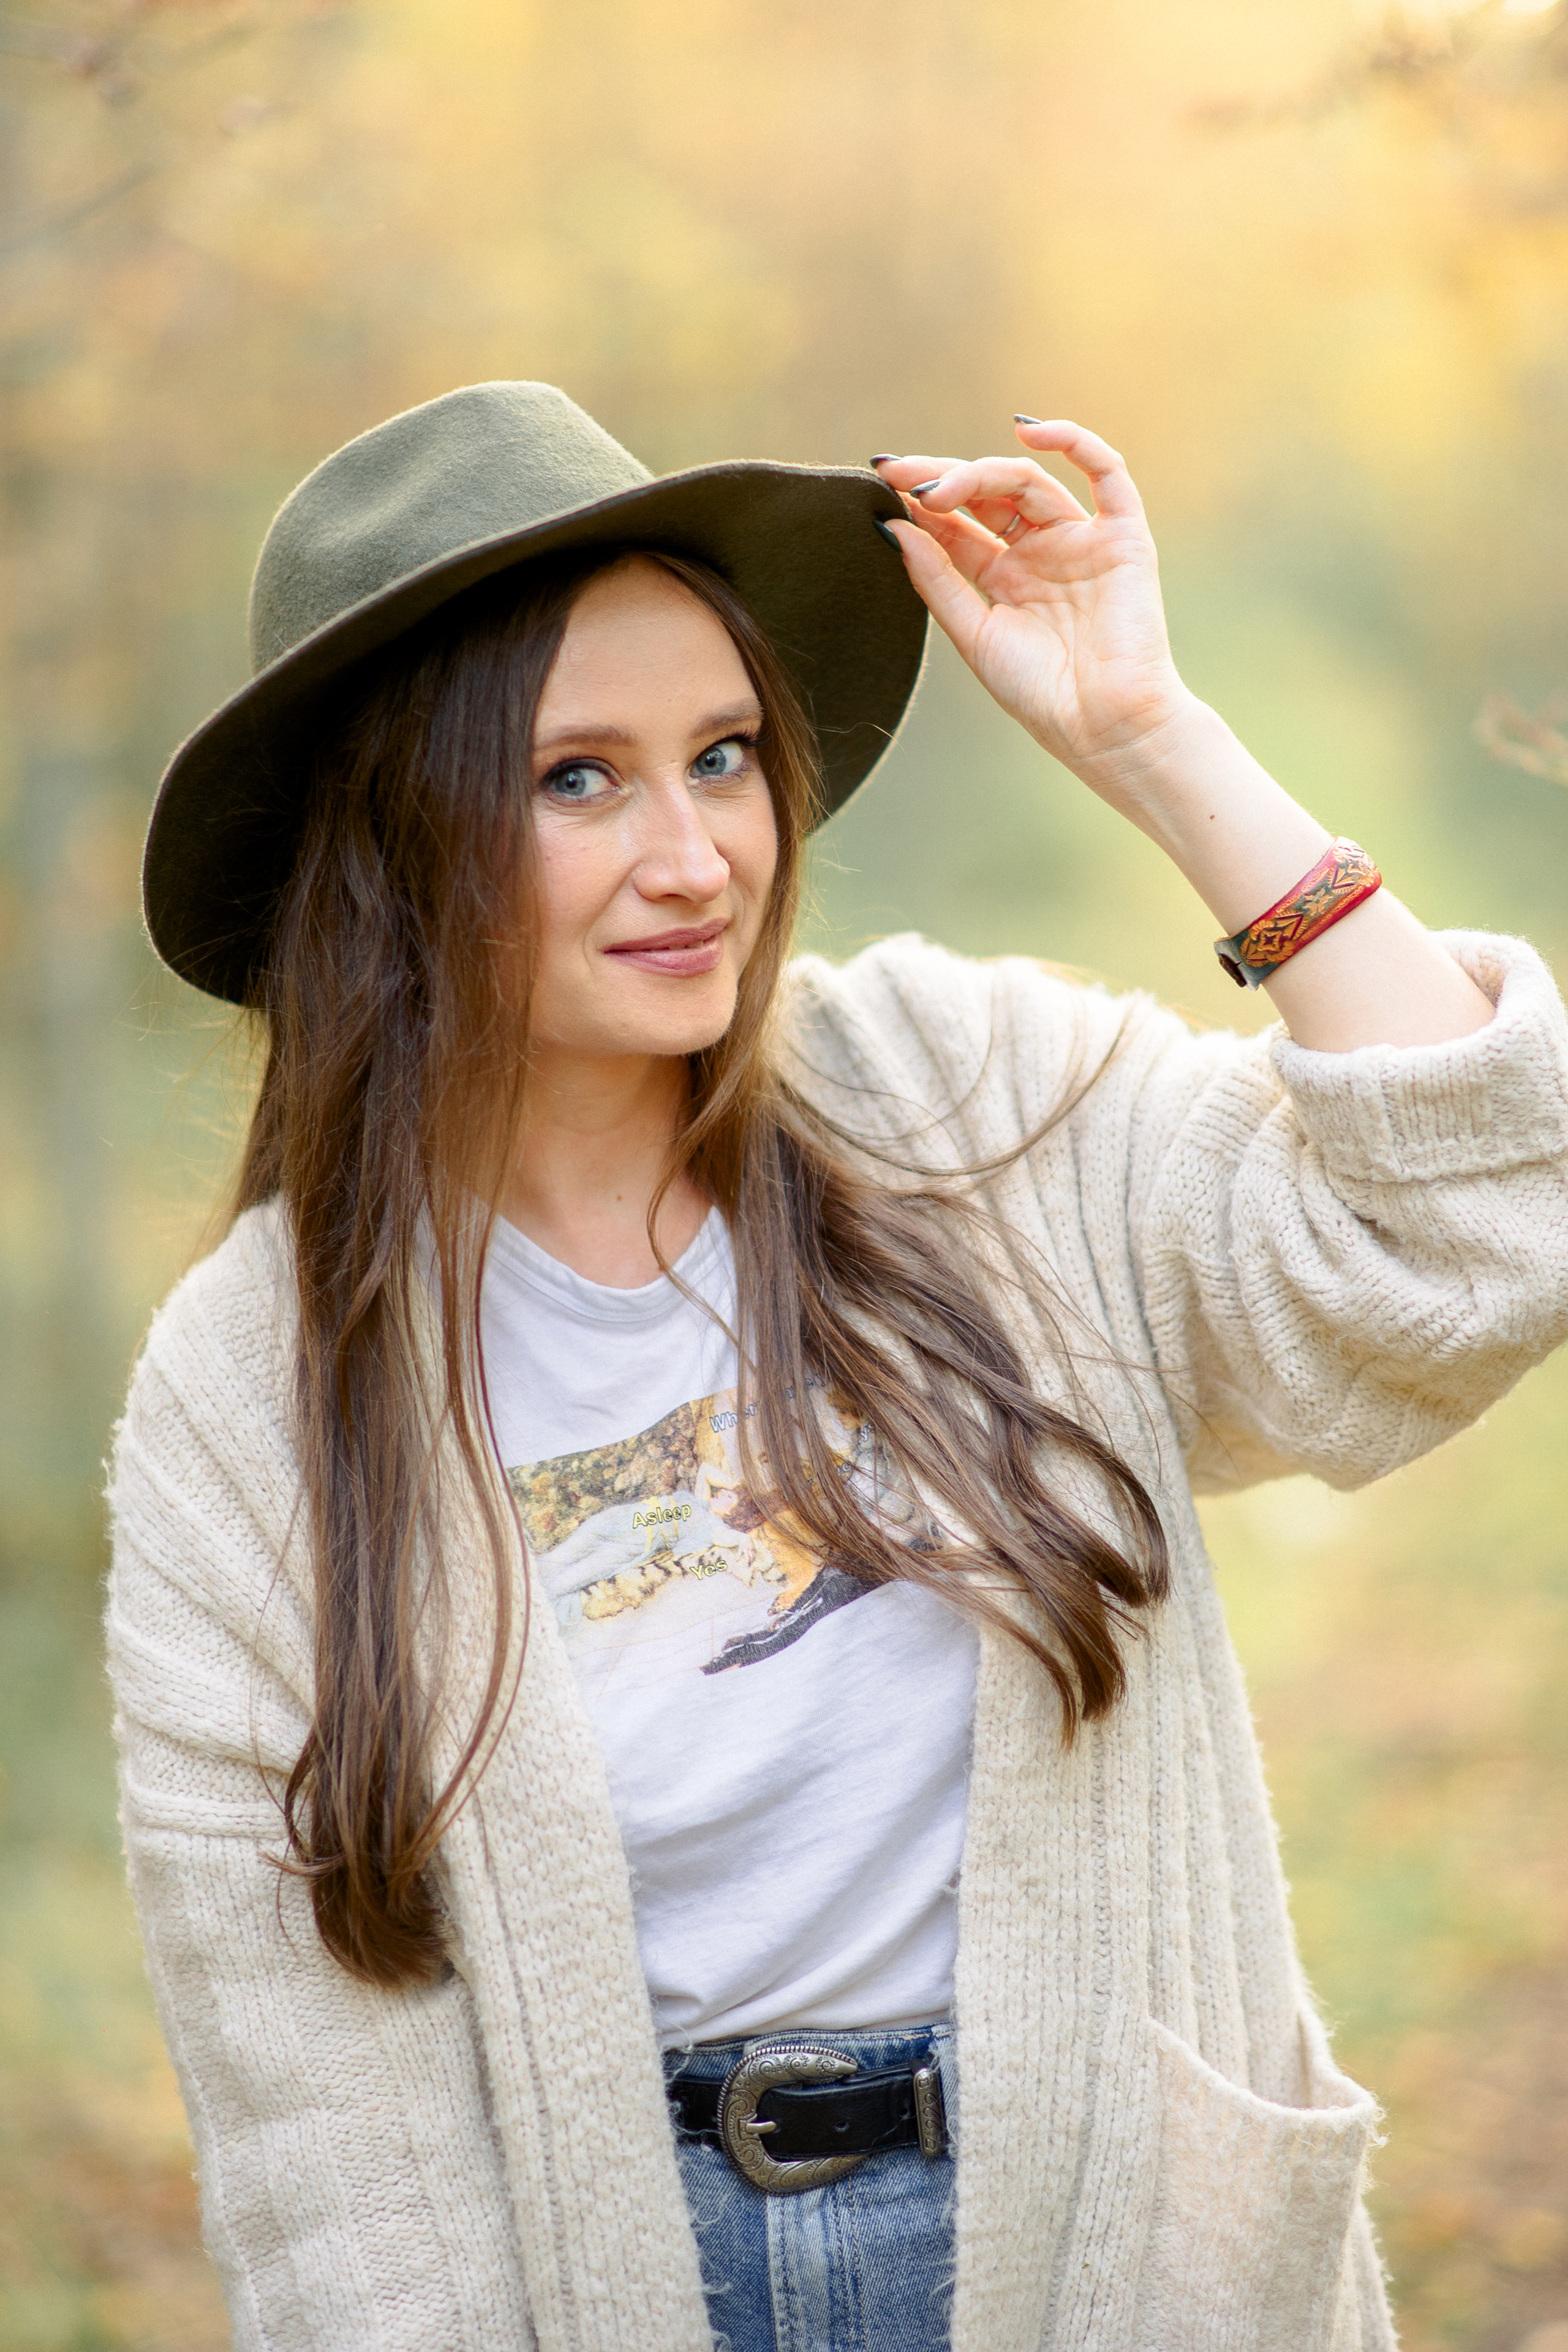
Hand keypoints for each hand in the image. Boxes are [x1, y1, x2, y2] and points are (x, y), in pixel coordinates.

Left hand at [876, 421, 1493, 1050]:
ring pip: (1029, 483)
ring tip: (940, 484)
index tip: (880, 480)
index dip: (920, 501)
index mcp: (1004, 580)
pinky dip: (1073, 443)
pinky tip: (1028, 433)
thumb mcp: (973, 633)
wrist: (1106, 726)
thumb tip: (893, 525)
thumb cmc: (1042, 695)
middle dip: (942, 478)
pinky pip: (1106, 473)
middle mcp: (1041, 554)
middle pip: (987, 496)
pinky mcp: (1123, 537)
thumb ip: (937, 578)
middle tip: (898, 471)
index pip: (957, 525)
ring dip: (981, 472)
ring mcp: (1082, 542)